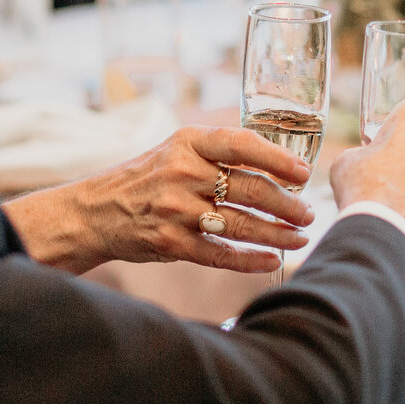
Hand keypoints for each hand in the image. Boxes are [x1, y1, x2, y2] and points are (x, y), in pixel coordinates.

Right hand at [4, 125, 314, 274]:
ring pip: (241, 225)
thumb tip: (281, 165)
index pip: (242, 144)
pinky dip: (250, 260)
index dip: (278, 158)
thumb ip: (219, 155)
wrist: (96, 211)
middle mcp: (182, 173)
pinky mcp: (170, 243)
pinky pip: (220, 255)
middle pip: (249, 189)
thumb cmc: (148, 179)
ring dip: (277, 235)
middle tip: (308, 214)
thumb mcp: (177, 151)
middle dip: (287, 205)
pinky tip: (272, 260)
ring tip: (300, 239)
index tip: (304, 173)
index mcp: (189, 143)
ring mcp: (176, 210)